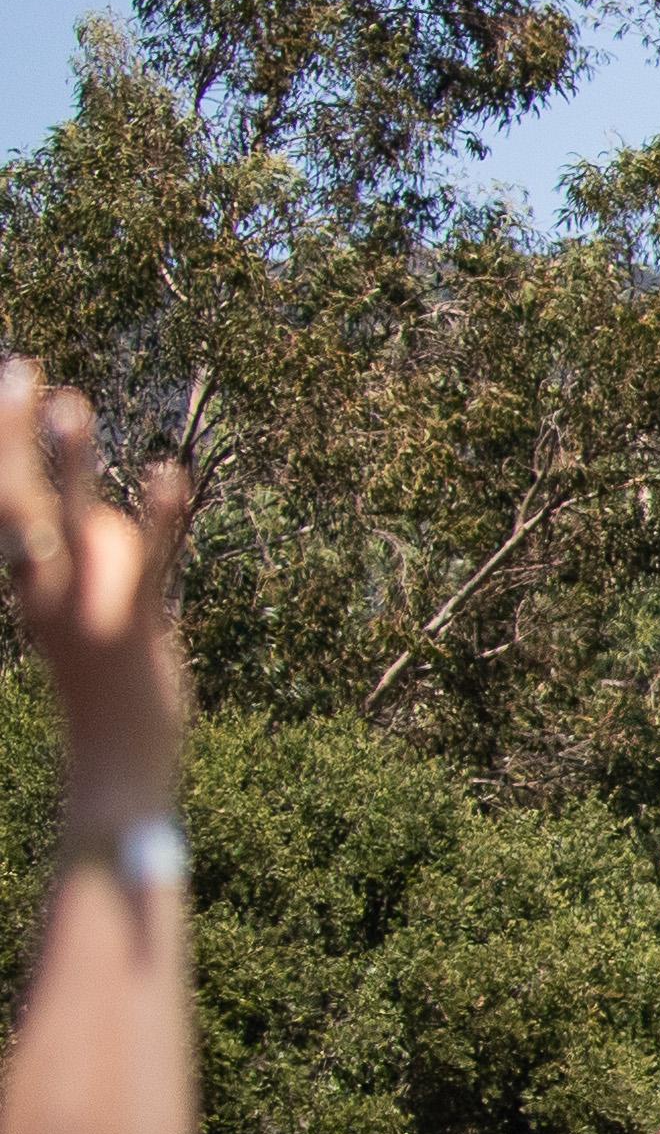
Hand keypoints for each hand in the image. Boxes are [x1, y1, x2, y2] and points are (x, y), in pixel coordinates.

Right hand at [0, 364, 192, 835]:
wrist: (112, 763)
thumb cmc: (107, 690)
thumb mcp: (89, 618)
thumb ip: (99, 563)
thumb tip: (118, 512)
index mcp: (26, 587)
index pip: (2, 503)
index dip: (0, 446)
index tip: (7, 388)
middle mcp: (41, 591)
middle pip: (16, 499)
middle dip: (13, 434)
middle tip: (19, 370)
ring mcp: (85, 606)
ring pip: (72, 524)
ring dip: (70, 464)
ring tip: (72, 404)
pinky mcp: (134, 625)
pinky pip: (148, 564)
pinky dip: (161, 519)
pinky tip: (169, 475)